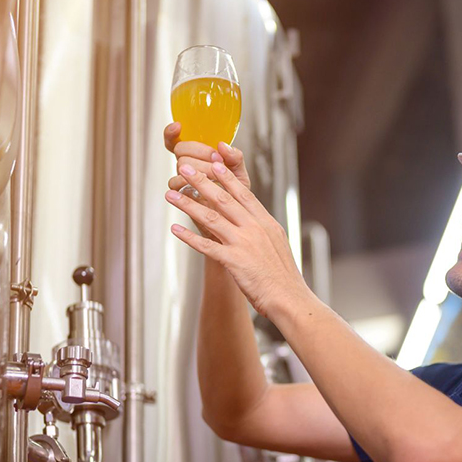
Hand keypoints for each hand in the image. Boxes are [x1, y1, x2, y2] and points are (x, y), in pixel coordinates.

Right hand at [163, 122, 250, 192]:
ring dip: (198, 167)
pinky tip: (199, 185)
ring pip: (180, 165)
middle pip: (180, 149)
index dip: (172, 132)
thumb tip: (223, 145)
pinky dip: (188, 182)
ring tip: (214, 175)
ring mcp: (183, 181)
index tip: (178, 125)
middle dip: (200, 151)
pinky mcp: (182, 196)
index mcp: (198, 157)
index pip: (177, 140)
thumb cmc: (236, 196)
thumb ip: (235, 158)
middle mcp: (188, 167)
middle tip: (217, 159)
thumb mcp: (240, 173)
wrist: (235, 221)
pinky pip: (177, 184)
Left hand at [164, 156, 313, 321]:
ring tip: (171, 195)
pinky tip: (175, 229)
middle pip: (223, 199)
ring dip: (188, 204)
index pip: (244, 193)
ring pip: (211, 217)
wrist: (290, 299)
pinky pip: (206, 245)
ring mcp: (243, 243)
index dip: (227, 178)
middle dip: (201, 182)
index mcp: (266, 223)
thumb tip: (254, 222)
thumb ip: (263, 231)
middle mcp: (254, 228)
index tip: (215, 163)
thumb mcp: (278, 245)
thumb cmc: (283, 277)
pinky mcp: (233, 261)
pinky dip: (188, 236)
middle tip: (186, 168)